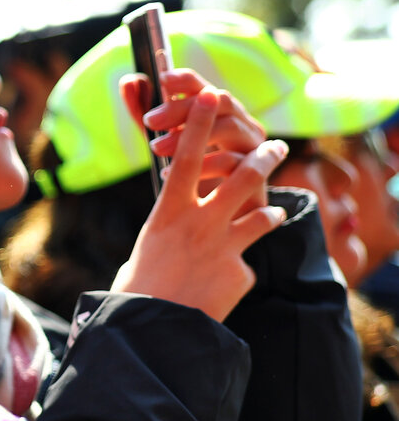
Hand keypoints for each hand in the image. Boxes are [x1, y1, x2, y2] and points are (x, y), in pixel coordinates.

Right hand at [112, 87, 287, 321]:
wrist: (154, 326)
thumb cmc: (139, 285)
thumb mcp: (148, 243)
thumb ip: (169, 222)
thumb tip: (172, 209)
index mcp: (168, 211)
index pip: (187, 155)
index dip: (199, 122)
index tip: (210, 94)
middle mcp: (198, 221)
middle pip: (239, 175)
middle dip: (262, 155)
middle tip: (276, 145)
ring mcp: (222, 244)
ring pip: (259, 206)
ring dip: (272, 194)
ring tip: (281, 194)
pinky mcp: (238, 268)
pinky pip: (251, 252)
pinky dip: (247, 255)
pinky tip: (236, 269)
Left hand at [122, 68, 266, 203]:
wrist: (212, 220)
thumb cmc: (189, 175)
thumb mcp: (162, 141)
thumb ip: (145, 113)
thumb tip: (129, 81)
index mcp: (219, 112)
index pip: (204, 87)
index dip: (186, 79)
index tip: (161, 79)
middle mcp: (242, 123)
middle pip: (219, 101)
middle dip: (182, 108)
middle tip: (150, 121)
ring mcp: (254, 146)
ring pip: (229, 127)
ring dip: (191, 135)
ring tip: (157, 148)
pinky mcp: (259, 173)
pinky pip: (234, 162)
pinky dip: (202, 166)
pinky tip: (172, 173)